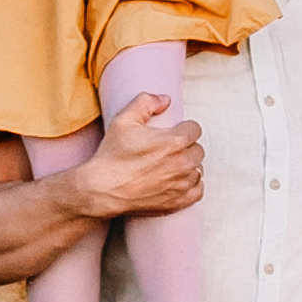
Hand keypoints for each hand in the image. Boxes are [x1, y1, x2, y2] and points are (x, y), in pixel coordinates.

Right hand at [73, 93, 203, 219]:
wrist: (103, 189)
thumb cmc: (113, 155)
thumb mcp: (123, 120)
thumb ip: (146, 102)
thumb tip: (166, 99)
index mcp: (174, 141)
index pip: (195, 129)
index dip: (183, 128)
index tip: (171, 133)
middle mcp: (183, 163)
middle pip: (198, 149)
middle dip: (186, 147)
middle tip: (169, 149)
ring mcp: (182, 185)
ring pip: (198, 169)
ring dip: (188, 166)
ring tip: (171, 165)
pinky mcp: (178, 202)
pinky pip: (198, 190)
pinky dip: (191, 185)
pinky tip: (178, 181)